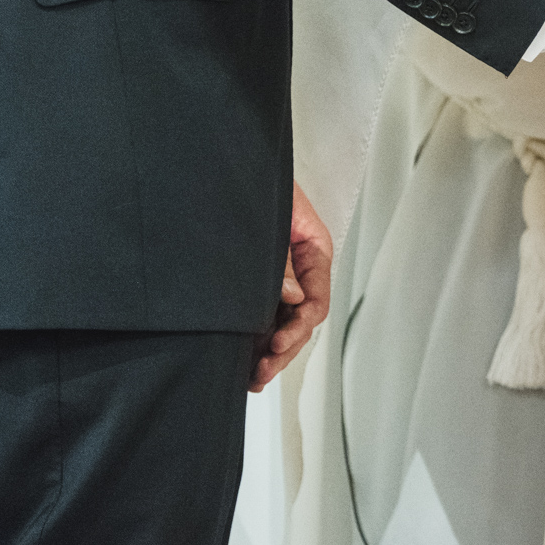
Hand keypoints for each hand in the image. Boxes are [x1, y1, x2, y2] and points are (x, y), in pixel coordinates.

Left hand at [251, 182, 331, 391]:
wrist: (226, 168)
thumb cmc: (256, 183)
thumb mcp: (273, 219)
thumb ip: (282, 260)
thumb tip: (291, 298)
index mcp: (315, 249)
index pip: (318, 299)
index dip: (300, 327)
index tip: (277, 343)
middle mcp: (301, 267)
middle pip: (302, 319)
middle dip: (284, 349)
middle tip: (261, 370)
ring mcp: (281, 275)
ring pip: (284, 322)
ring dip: (271, 350)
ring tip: (253, 376)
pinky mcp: (259, 281)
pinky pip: (265, 314)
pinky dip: (258, 338)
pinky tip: (246, 358)